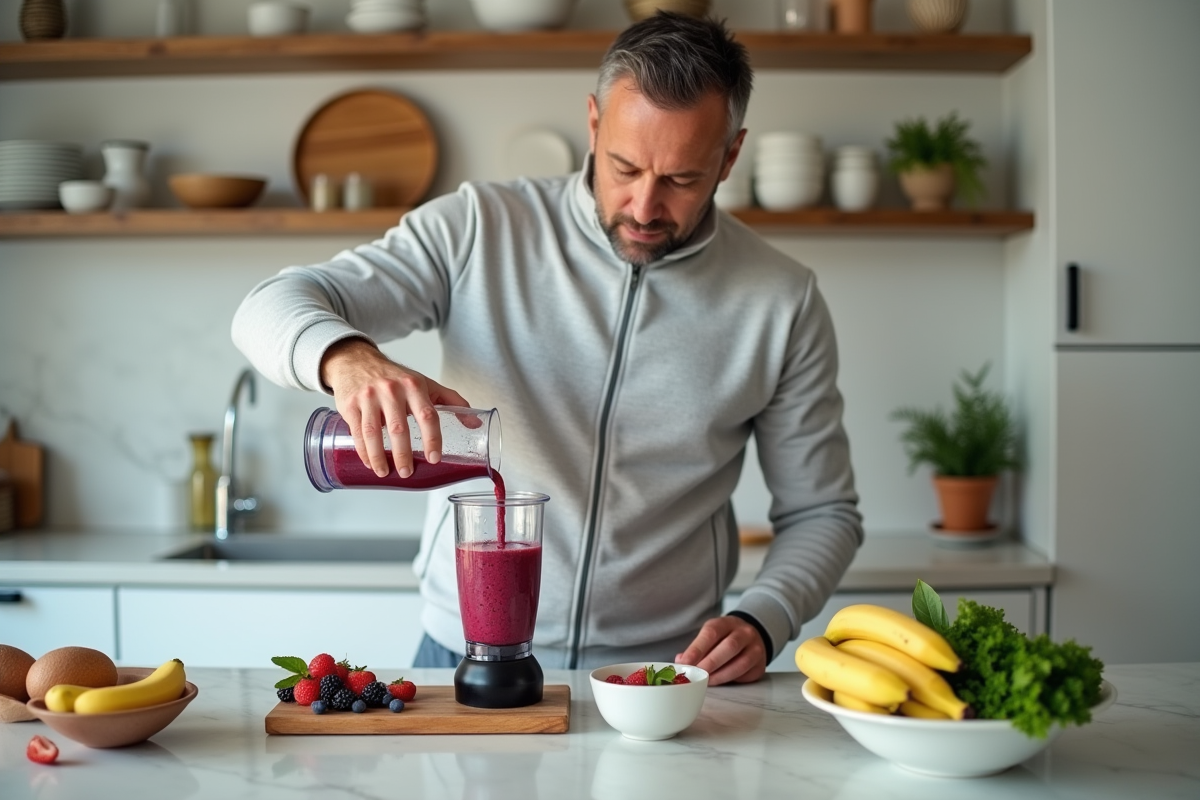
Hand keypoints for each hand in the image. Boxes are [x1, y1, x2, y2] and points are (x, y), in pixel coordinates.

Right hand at [320, 338, 469, 478]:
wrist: (357, 361)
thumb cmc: (395, 376)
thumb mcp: (425, 383)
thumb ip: (451, 401)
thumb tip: (476, 423)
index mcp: (414, 386)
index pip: (427, 415)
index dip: (433, 438)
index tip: (434, 458)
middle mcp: (391, 390)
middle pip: (399, 428)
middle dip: (404, 454)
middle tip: (408, 472)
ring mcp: (368, 397)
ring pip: (374, 432)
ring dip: (379, 456)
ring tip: (386, 472)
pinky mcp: (350, 404)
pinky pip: (357, 432)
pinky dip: (363, 451)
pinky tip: (370, 462)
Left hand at [675, 615, 767, 685]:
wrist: (752, 637)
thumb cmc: (725, 638)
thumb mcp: (710, 635)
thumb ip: (696, 648)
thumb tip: (681, 660)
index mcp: (726, 623)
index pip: (712, 633)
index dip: (697, 649)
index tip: (684, 662)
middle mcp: (744, 633)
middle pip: (729, 646)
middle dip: (710, 663)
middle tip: (696, 674)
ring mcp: (755, 648)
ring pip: (740, 663)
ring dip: (720, 675)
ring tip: (706, 681)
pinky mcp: (760, 666)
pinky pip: (746, 675)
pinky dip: (731, 680)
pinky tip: (720, 681)